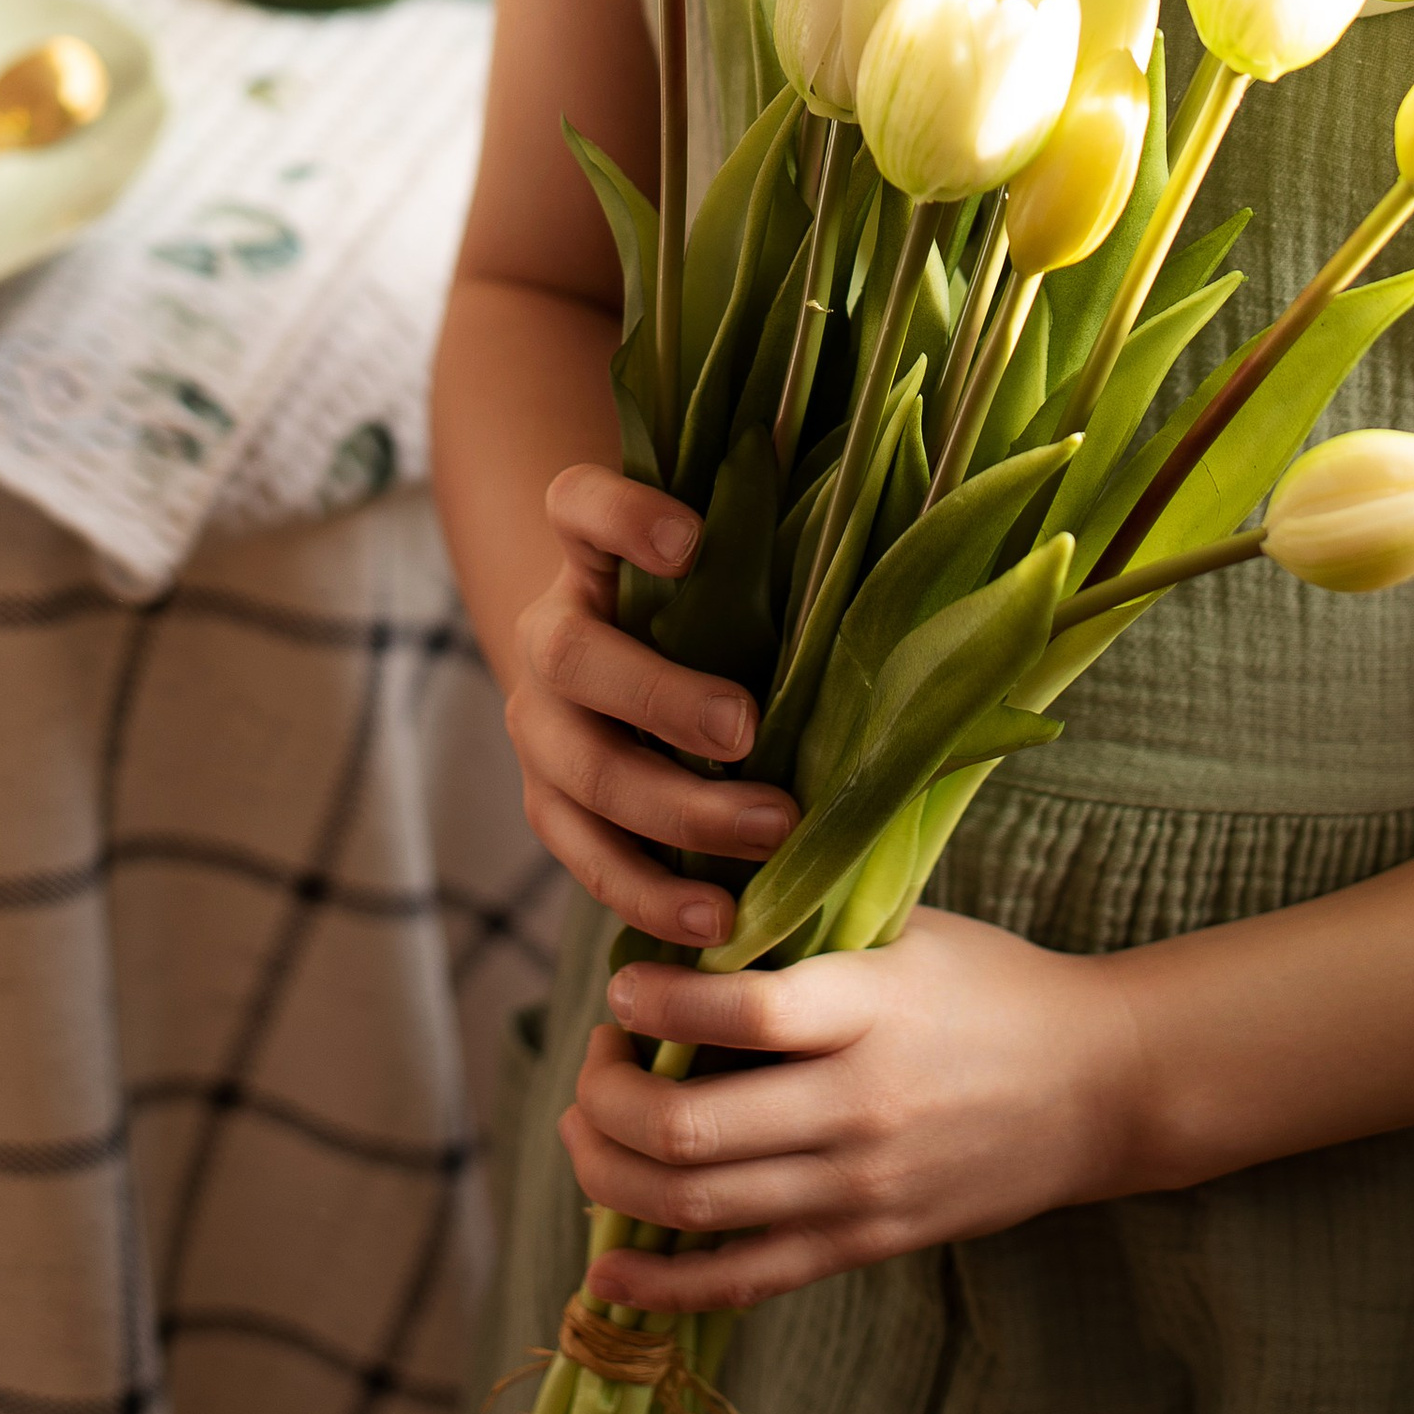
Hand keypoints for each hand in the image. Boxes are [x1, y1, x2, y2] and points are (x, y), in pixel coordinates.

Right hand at [505, 462, 799, 945]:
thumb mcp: (728, 570)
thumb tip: (872, 492)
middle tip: (745, 728)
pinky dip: (652, 897)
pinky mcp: (550, 809)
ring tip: (768, 833)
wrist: (627, 682)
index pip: (579, 506)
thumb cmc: (709, 614)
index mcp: (590, 557)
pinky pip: (589, 860)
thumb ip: (772, 542)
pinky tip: (716, 921)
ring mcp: (541, 729)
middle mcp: (549, 635)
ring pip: (584, 773)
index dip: (623, 516)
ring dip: (677, 811)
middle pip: (574, 656)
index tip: (691, 541)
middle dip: (661, 696)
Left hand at [564, 907, 1149, 1310]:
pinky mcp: (865, 1243)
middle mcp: (860, 1104)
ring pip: (697, 1205)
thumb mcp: (906, 930)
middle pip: (691, 1126)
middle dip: (607, 1094)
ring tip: (589, 1126)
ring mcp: (860, 1188)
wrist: (1100, 1086)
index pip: (743, 1008)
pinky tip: (606, 1267)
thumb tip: (686, 916)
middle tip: (597, 1057)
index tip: (621, 984)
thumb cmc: (993, 987)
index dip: (657, 997)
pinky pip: (745, 1279)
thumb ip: (807, 931)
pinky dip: (663, 1283)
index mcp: (872, 1006)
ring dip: (612, 1169)